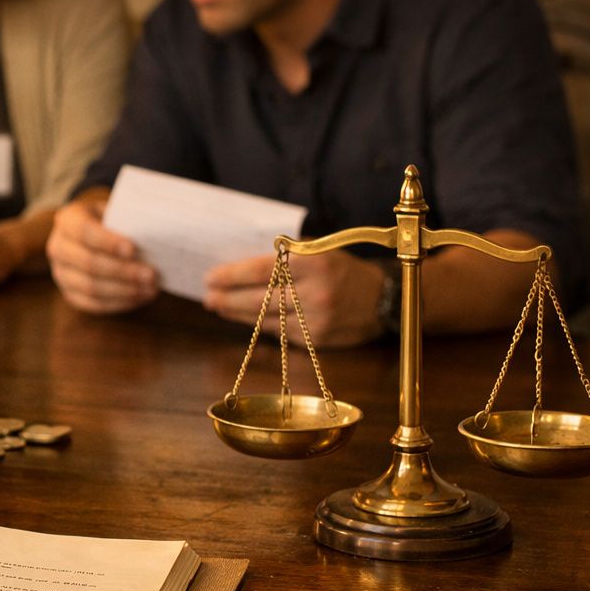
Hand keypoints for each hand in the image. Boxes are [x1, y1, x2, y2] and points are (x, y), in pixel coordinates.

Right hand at [45, 194, 157, 313]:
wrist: (95, 233)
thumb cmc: (112, 220)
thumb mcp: (116, 211)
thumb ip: (128, 222)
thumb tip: (155, 237)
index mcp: (68, 219)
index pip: (84, 231)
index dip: (108, 242)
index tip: (134, 249)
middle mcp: (58, 247)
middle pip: (88, 263)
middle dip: (122, 271)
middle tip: (151, 275)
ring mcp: (60, 273)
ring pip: (90, 288)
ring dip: (124, 291)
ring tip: (150, 289)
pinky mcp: (69, 293)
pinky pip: (93, 304)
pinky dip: (119, 303)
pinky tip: (140, 297)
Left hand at [203, 250, 386, 346]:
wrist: (382, 299)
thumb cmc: (341, 268)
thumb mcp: (318, 250)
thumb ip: (285, 256)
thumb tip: (241, 266)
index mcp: (314, 263)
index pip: (263, 270)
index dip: (232, 276)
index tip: (210, 277)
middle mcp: (315, 293)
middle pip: (259, 300)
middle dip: (228, 300)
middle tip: (208, 297)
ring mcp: (316, 320)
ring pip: (265, 321)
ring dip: (238, 316)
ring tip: (219, 307)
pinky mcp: (317, 340)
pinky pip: (280, 334)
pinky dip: (262, 326)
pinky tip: (247, 320)